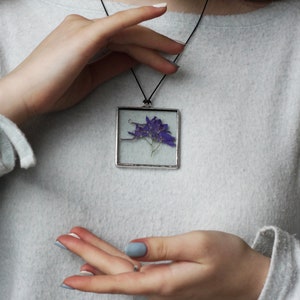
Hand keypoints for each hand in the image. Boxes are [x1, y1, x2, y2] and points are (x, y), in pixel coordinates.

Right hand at [0, 5, 182, 123]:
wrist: (27, 96)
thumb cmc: (53, 89)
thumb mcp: (91, 78)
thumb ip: (113, 65)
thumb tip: (134, 60)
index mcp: (85, 38)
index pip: (123, 42)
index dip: (146, 53)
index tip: (163, 63)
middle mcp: (86, 28)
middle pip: (130, 35)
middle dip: (156, 46)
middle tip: (177, 54)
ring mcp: (85, 28)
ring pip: (129, 33)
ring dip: (154, 43)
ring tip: (175, 53)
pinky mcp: (86, 34)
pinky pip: (118, 22)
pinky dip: (139, 15)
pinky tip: (160, 11)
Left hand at [56, 227, 269, 299]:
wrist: (248, 276)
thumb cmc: (228, 258)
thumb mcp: (198, 244)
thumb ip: (163, 247)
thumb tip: (132, 247)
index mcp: (164, 281)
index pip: (119, 280)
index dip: (91, 279)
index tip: (67, 277)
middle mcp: (158, 286)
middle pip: (114, 271)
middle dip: (87, 255)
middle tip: (66, 239)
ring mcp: (161, 284)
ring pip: (121, 270)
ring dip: (98, 256)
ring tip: (79, 242)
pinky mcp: (166, 278)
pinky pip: (132, 271)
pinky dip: (114, 263)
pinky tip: (103, 263)